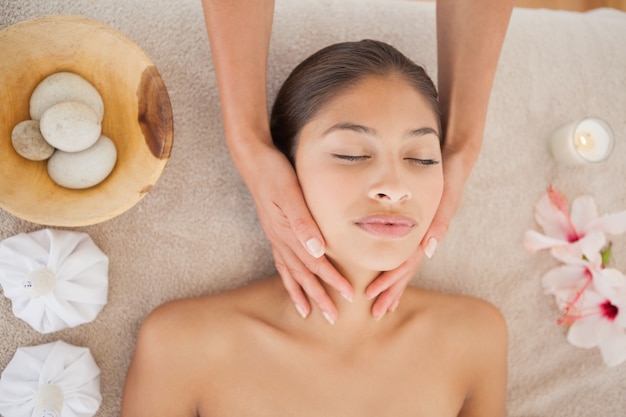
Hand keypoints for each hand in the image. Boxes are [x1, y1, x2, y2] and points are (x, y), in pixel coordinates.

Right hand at [244, 142, 352, 321]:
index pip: (315, 262)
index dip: (332, 280)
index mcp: (288, 232)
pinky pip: (281, 261)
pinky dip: (288, 277)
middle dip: (318, 296)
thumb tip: (318, 251)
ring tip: (308, 312)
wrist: (253, 161)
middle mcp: (280, 239)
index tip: (349, 295)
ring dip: (301, 292)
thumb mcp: (290, 193)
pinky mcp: (274, 231)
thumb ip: (303, 222)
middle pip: (302, 274)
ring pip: (290, 272)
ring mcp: (275, 236)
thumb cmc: (275, 173)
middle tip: (333, 318)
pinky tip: (293, 282)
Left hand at [365, 145, 472, 318]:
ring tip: (381, 302)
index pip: (406, 264)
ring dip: (394, 285)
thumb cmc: (451, 175)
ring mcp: (424, 235)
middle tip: (375, 312)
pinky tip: (388, 275)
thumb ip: (440, 221)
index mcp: (429, 234)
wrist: (457, 160)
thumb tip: (430, 251)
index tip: (372, 295)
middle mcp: (426, 238)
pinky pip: (406, 252)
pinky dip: (397, 268)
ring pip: (406, 265)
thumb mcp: (448, 196)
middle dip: (391, 291)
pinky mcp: (421, 228)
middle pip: (405, 271)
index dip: (390, 281)